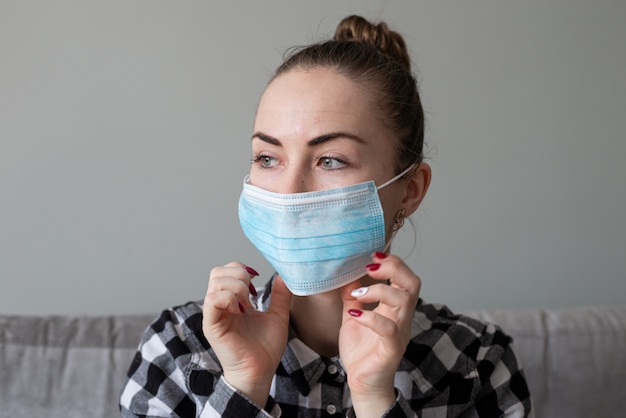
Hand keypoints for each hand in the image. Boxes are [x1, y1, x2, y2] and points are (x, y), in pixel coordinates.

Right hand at [202, 262, 291, 406]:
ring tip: (247, 305)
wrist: (261, 372)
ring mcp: (214, 315)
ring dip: (237, 288)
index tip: (257, 285)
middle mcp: (219, 305)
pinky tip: (240, 311)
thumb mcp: (277, 316)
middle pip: (218, 272)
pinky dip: (229, 298)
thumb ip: (280, 296)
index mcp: (231, 301)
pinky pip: (212, 300)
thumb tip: (284, 276)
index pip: (226, 271)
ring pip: (216, 282)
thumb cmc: (265, 349)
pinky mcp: (211, 325)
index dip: (241, 269)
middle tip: (252, 295)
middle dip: (239, 276)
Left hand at [339, 253, 421, 416]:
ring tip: (357, 293)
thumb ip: (352, 295)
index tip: (371, 255)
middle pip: (412, 283)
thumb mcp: (353, 315)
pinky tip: (354, 314)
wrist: (362, 382)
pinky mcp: (392, 348)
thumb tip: (346, 273)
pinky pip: (389, 328)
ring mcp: (399, 332)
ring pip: (404, 301)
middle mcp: (401, 317)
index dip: (393, 262)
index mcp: (394, 307)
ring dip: (379, 290)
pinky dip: (370, 317)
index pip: (405, 277)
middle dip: (393, 268)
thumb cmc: (361, 349)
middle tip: (371, 266)